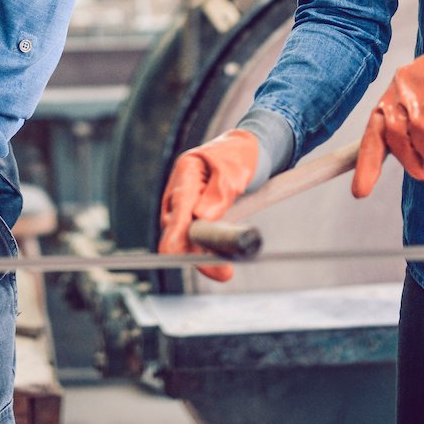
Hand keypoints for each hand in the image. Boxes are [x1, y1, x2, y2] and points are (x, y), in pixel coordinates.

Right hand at [156, 129, 258, 281]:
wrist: (248, 152)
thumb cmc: (240, 157)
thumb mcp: (234, 171)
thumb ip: (219, 193)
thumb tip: (202, 217)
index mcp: (186, 172)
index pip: (176, 208)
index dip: (175, 234)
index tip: (174, 254)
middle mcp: (179, 191)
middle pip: (175, 229)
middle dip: (193, 252)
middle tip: (223, 271)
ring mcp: (185, 205)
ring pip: (185, 238)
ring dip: (203, 255)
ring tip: (225, 271)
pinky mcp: (194, 217)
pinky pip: (195, 238)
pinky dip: (207, 251)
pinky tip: (223, 262)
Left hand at [351, 31, 423, 194]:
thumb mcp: (418, 99)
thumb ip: (408, 127)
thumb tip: (411, 161)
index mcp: (392, 96)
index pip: (374, 133)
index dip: (366, 164)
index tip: (360, 192)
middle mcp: (404, 92)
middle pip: (396, 136)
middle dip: (408, 161)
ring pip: (422, 134)